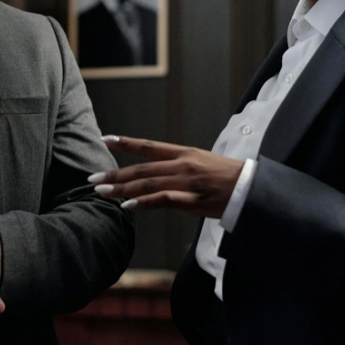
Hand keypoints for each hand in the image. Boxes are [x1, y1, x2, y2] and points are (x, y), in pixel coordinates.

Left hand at [89, 135, 242, 217]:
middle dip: (115, 174)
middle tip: (93, 179)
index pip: (149, 146)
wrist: (252, 188)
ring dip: (122, 188)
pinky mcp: (194, 200)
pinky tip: (128, 206)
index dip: (126, 142)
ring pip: (148, 182)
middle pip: (142, 168)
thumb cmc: (227, 177)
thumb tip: (155, 173)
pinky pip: (164, 199)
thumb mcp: (202, 164)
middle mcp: (183, 164)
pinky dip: (144, 202)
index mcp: (184, 153)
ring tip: (102, 192)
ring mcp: (188, 182)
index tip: (105, 139)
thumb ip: (178, 167)